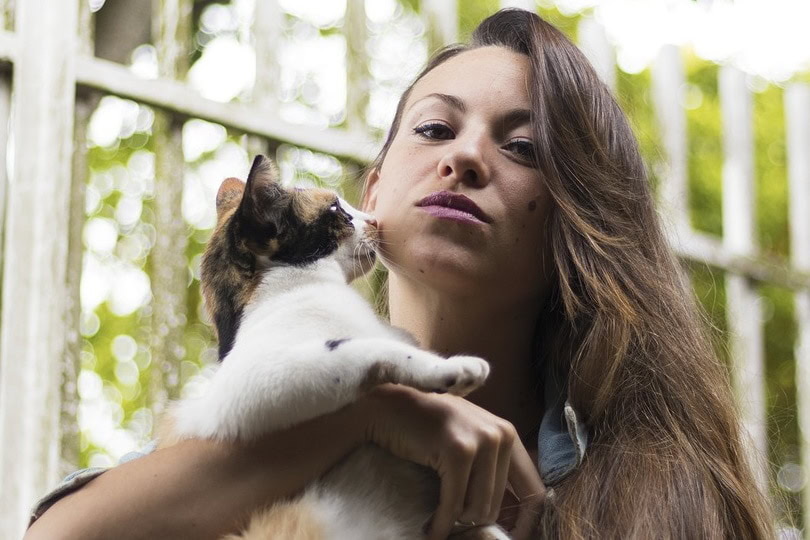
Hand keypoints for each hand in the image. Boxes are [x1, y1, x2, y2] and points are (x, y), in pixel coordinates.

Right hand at [358, 383, 544, 539]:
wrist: (388, 408)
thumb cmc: (425, 430)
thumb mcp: (469, 443)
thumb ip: (491, 470)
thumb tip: (509, 519)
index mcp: (508, 434)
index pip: (534, 491)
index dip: (526, 524)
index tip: (508, 539)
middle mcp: (500, 435)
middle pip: (498, 505)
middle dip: (473, 520)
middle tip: (452, 523)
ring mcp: (480, 441)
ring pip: (478, 508)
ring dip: (455, 521)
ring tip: (438, 520)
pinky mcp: (458, 451)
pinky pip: (454, 503)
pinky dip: (441, 523)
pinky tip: (431, 529)